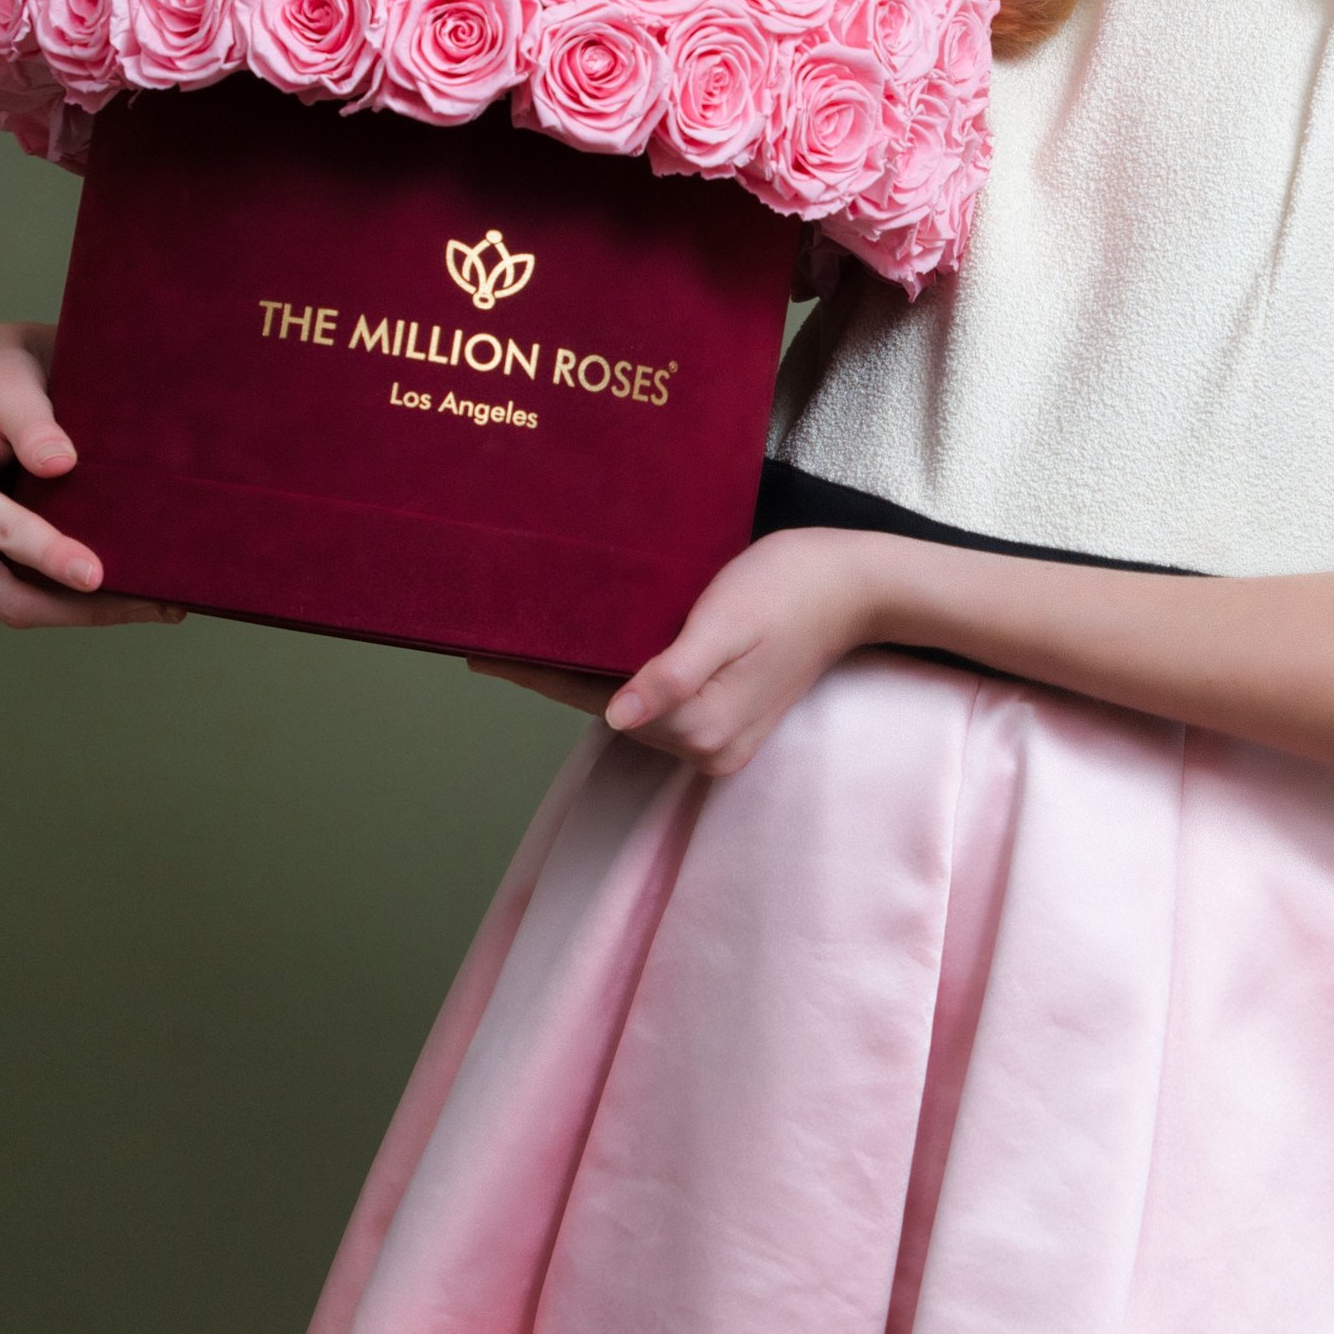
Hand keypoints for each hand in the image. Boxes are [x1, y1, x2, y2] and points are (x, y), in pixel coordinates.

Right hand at [0, 321, 180, 630]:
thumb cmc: (0, 379)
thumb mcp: (14, 383)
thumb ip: (33, 422)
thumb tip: (59, 464)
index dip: (47, 556)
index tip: (97, 574)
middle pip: (7, 595)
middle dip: (82, 607)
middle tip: (160, 604)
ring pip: (16, 608)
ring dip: (84, 613)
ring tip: (156, 604)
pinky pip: (16, 600)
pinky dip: (68, 604)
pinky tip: (123, 596)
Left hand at [480, 527, 892, 777]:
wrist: (852, 587)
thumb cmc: (789, 587)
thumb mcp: (727, 622)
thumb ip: (673, 675)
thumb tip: (617, 717)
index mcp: (699, 725)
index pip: (594, 699)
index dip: (538, 674)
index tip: (480, 654)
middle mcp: (706, 747)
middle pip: (609, 709)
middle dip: (559, 675)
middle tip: (496, 639)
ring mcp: (719, 743)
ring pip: (631, 710)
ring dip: (589, 678)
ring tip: (536, 642)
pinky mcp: (728, 724)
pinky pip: (659, 708)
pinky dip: (625, 682)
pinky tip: (597, 652)